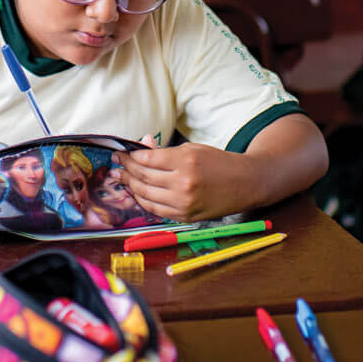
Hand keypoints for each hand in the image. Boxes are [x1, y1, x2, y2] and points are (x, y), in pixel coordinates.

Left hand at [113, 138, 260, 222]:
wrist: (245, 184)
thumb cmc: (219, 163)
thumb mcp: (193, 149)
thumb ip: (165, 151)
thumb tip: (142, 146)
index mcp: (186, 161)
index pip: (147, 159)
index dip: (129, 156)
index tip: (120, 153)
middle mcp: (183, 183)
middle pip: (143, 177)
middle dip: (126, 170)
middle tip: (117, 165)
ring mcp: (184, 202)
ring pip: (145, 195)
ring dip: (130, 186)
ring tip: (122, 178)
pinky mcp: (185, 216)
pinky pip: (155, 209)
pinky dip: (143, 201)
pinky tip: (137, 192)